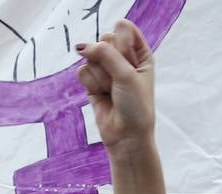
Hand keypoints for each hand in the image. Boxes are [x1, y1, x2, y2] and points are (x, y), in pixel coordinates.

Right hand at [77, 20, 155, 159]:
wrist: (126, 137)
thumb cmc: (136, 106)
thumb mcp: (127, 74)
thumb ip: (105, 53)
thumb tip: (81, 47)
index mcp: (140, 52)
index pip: (122, 28)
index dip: (121, 43)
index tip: (128, 62)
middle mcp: (123, 59)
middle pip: (104, 40)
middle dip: (109, 61)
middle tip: (119, 80)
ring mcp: (107, 70)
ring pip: (92, 57)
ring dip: (101, 77)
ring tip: (112, 92)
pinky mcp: (93, 82)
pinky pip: (83, 71)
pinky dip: (91, 84)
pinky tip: (102, 96)